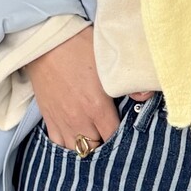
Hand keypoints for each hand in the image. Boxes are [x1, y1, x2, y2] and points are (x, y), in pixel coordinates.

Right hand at [26, 26, 123, 147]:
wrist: (45, 40)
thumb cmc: (79, 46)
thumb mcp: (109, 60)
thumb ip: (130, 82)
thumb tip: (146, 95)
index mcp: (97, 108)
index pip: (113, 137)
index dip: (123, 138)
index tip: (128, 133)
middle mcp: (79, 119)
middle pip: (95, 148)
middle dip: (106, 145)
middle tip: (112, 135)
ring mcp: (61, 120)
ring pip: (76, 149)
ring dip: (87, 146)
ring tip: (95, 138)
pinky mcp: (48, 117)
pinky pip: (57, 143)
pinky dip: (67, 144)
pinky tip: (75, 138)